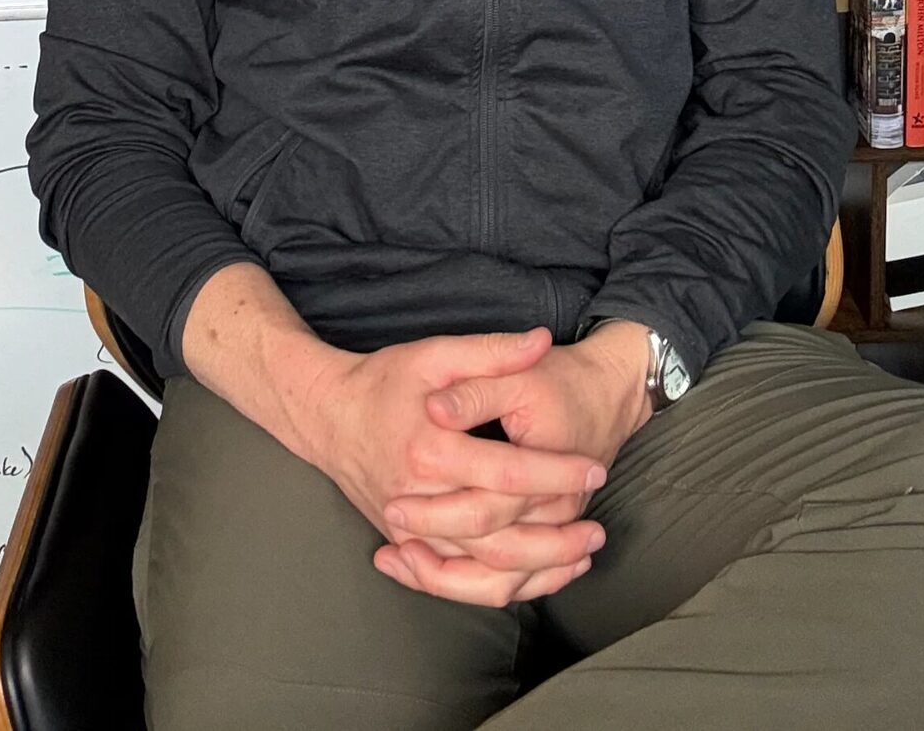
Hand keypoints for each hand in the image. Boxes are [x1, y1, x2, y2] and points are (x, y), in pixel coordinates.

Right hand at [304, 326, 612, 605]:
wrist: (326, 415)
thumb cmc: (383, 380)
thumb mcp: (435, 353)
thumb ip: (490, 351)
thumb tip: (542, 340)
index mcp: (431, 451)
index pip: (508, 474)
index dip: (557, 473)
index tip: (594, 469)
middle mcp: (419, 498)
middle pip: (498, 537)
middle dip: (555, 539)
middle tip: (597, 529)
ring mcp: (409, 528)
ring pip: (479, 572)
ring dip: (535, 571)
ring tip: (579, 557)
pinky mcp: (405, 542)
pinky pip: (458, 581)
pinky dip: (500, 583)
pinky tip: (535, 574)